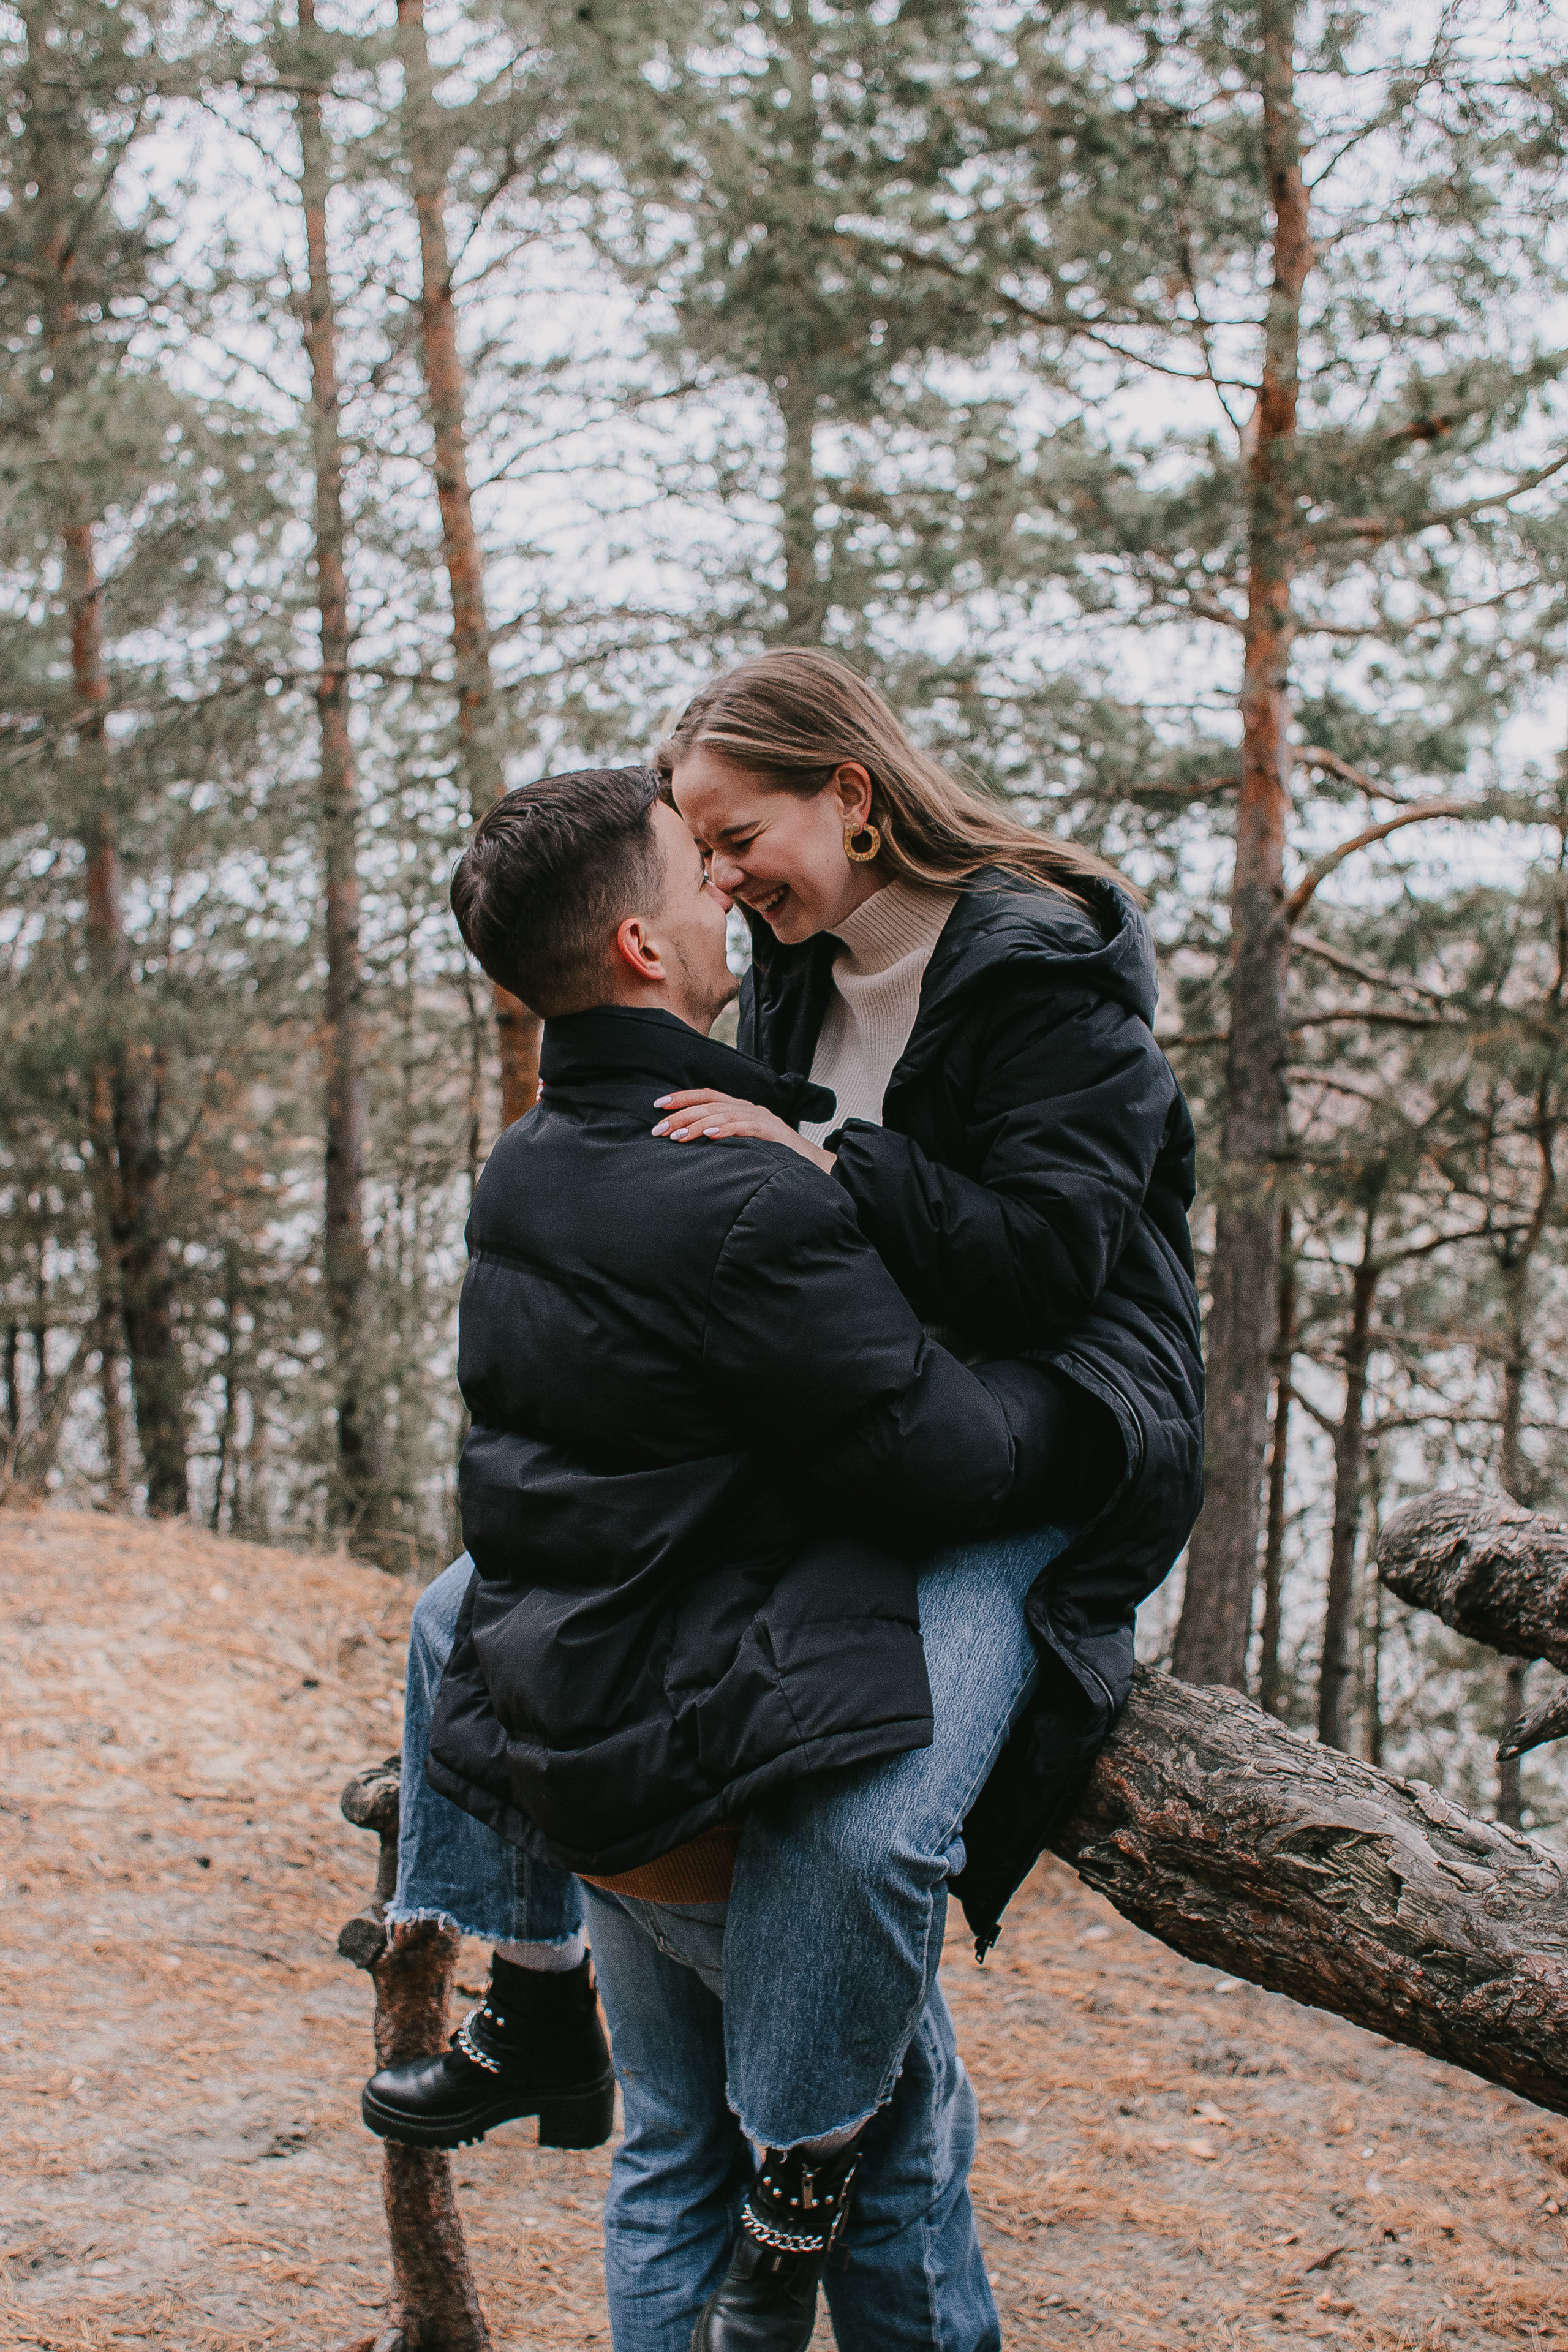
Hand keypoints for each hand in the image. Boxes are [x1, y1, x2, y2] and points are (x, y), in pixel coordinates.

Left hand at [651, 1088, 835, 1173]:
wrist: (812, 1165)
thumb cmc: (774, 1156)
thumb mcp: (744, 1143)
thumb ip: (723, 1136)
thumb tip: (688, 1140)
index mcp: (740, 1107)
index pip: (707, 1095)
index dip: (682, 1097)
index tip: (657, 1105)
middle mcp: (748, 1107)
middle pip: (709, 1105)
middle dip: (681, 1116)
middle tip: (659, 1130)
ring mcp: (761, 1118)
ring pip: (723, 1114)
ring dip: (697, 1125)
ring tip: (677, 1136)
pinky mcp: (772, 1131)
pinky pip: (746, 1127)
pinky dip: (726, 1129)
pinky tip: (709, 1134)